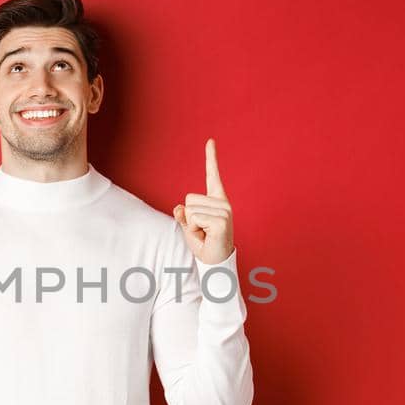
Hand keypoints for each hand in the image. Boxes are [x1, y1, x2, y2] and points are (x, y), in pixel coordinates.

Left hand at [173, 138, 234, 264]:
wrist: (215, 264)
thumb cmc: (204, 244)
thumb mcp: (189, 227)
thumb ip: (184, 215)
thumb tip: (179, 208)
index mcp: (217, 201)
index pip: (213, 176)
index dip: (211, 158)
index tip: (210, 140)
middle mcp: (223, 204)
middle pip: (189, 199)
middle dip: (189, 217)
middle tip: (201, 230)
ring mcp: (225, 212)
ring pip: (191, 210)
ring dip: (192, 225)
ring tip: (204, 234)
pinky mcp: (222, 221)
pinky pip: (195, 218)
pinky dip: (194, 230)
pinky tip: (207, 236)